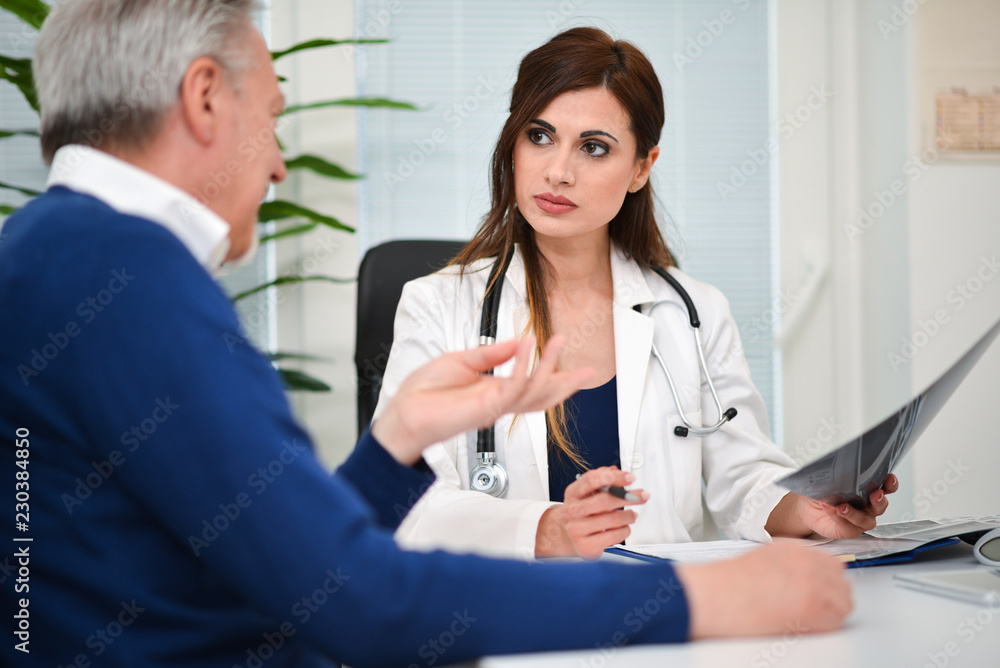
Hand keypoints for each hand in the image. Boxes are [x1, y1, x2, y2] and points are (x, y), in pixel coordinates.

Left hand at [372, 336, 592, 465]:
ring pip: (534, 392)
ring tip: (558, 342)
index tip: (575, 370)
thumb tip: (515, 341)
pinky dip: (523, 365)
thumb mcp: (461, 361)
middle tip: (588, 370)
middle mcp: (498, 401)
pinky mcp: (486, 406)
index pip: (531, 385)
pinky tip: (528, 346)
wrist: (403, 413)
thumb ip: (490, 354)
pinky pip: (513, 386)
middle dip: (566, 383)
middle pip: (542, 396)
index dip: (555, 377)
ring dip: (549, 367)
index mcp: (493, 391)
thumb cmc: (424, 393)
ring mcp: (494, 406)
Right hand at [535, 467, 647, 558]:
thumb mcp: (588, 493)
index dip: (613, 477)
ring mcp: (577, 529)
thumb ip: (602, 480)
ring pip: (612, 519)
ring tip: (632, 514)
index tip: (630, 478)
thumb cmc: (583, 512)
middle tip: (642, 496)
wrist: (568, 536)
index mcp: (573, 493)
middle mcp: (572, 511)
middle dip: (628, 497)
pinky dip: (625, 530)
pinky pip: (614, 536)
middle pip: (604, 500)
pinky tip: (623, 527)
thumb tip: (616, 471)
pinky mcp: (586, 546)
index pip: (591, 480)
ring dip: (629, 516)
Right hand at [676, 543, 851, 637]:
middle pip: (841, 581)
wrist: (717, 596)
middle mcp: (809, 563)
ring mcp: (814, 585)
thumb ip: (789, 563)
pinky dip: (824, 626)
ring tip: (807, 617)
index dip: (826, 581)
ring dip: (830, 611)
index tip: (819, 591)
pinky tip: (804, 625)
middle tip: (814, 607)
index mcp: (796, 549)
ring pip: (843, 602)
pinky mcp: (813, 609)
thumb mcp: (764, 558)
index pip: (831, 564)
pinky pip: (835, 621)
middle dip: (831, 595)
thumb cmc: (729, 582)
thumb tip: (803, 578)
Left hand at [767, 475, 899, 539]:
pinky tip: (828, 508)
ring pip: (865, 519)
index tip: (889, 478)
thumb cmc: (822, 490)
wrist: (807, 506)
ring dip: (855, 513)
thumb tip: (836, 470)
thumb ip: (836, 476)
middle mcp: (868, 506)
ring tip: (841, 507)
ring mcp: (860, 520)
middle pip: (881, 505)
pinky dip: (837, 517)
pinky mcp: (849, 530)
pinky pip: (848, 527)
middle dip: (879, 499)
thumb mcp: (828, 479)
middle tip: (875, 494)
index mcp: (868, 490)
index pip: (886, 487)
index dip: (890, 484)